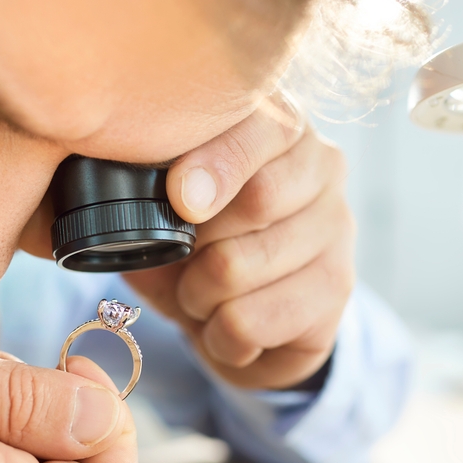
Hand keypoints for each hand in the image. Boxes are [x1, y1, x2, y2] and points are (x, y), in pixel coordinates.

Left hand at [124, 92, 354, 389]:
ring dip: (197, 297)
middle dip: (195, 244)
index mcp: (277, 125)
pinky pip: (251, 320)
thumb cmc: (197, 247)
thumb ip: (147, 182)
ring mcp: (337, 228)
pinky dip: (219, 336)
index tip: (181, 198)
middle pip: (257, 199)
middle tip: (183, 261)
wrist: (243, 322)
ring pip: (241, 267)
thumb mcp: (163, 207)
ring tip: (199, 297)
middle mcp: (321, 167)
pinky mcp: (338, 290)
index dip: (215, 165)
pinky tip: (225, 328)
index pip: (261, 128)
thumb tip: (125, 188)